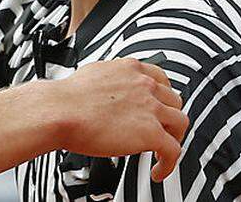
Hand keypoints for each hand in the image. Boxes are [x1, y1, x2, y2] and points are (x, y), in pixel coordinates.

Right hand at [46, 58, 187, 181]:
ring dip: (174, 138)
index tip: (158, 105)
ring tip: (161, 152)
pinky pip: (173, 151)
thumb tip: (108, 89)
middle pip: (174, 101)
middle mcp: (144, 85)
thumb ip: (110, 79)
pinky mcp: (151, 133)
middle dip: (168, 116)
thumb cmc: (66, 98)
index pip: (161, 78)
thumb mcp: (93, 74)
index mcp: (130, 69)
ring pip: (181, 123)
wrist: (59, 111)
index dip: (162, 95)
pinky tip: (157, 171)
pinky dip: (169, 164)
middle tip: (160, 129)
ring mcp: (151, 108)